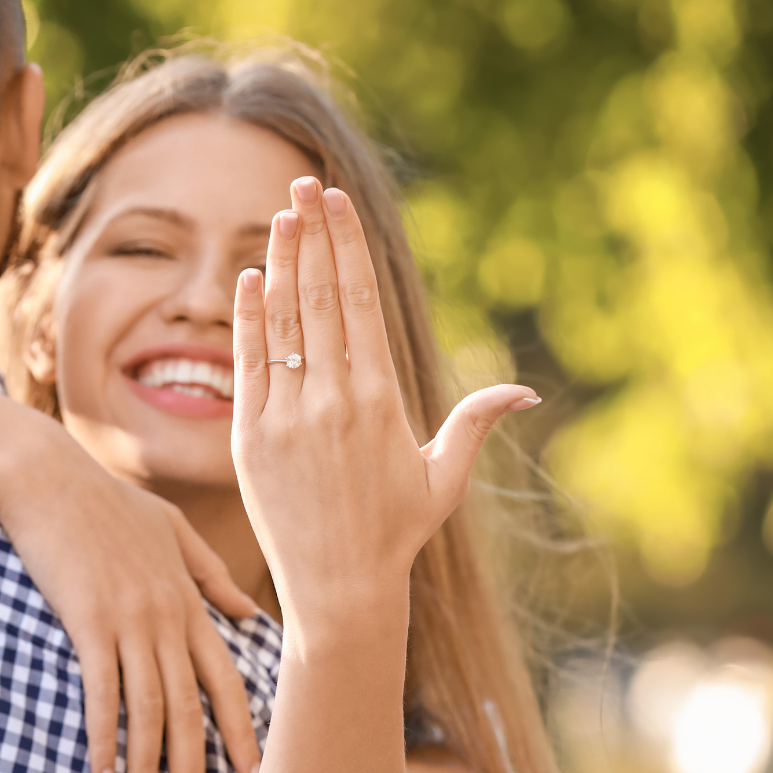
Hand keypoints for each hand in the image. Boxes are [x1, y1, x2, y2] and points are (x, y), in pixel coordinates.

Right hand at [0, 439, 264, 772]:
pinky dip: (104, 739)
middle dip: (199, 771)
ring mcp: (129, 620)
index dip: (242, 734)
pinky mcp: (88, 621)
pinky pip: (101, 693)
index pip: (226, 680)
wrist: (47, 476)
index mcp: (189, 601)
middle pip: (192, 708)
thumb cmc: (104, 501)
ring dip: (150, 769)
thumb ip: (210, 573)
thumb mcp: (170, 529)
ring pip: (150, 709)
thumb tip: (247, 610)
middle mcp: (168, 617)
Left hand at [231, 178, 537, 641]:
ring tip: (277, 217)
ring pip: (282, 323)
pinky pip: (248, 366)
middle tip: (301, 184)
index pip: (359, 301)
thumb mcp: (443, 478)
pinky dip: (248, 320)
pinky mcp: (250, 439)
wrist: (339, 588)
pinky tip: (249, 280)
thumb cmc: (396, 533)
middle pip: (319, 297)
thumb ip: (474, 424)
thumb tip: (524, 392)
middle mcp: (333, 400)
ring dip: (279, 264)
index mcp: (381, 398)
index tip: (335, 203)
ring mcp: (287, 417)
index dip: (345, 245)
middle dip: (310, 235)